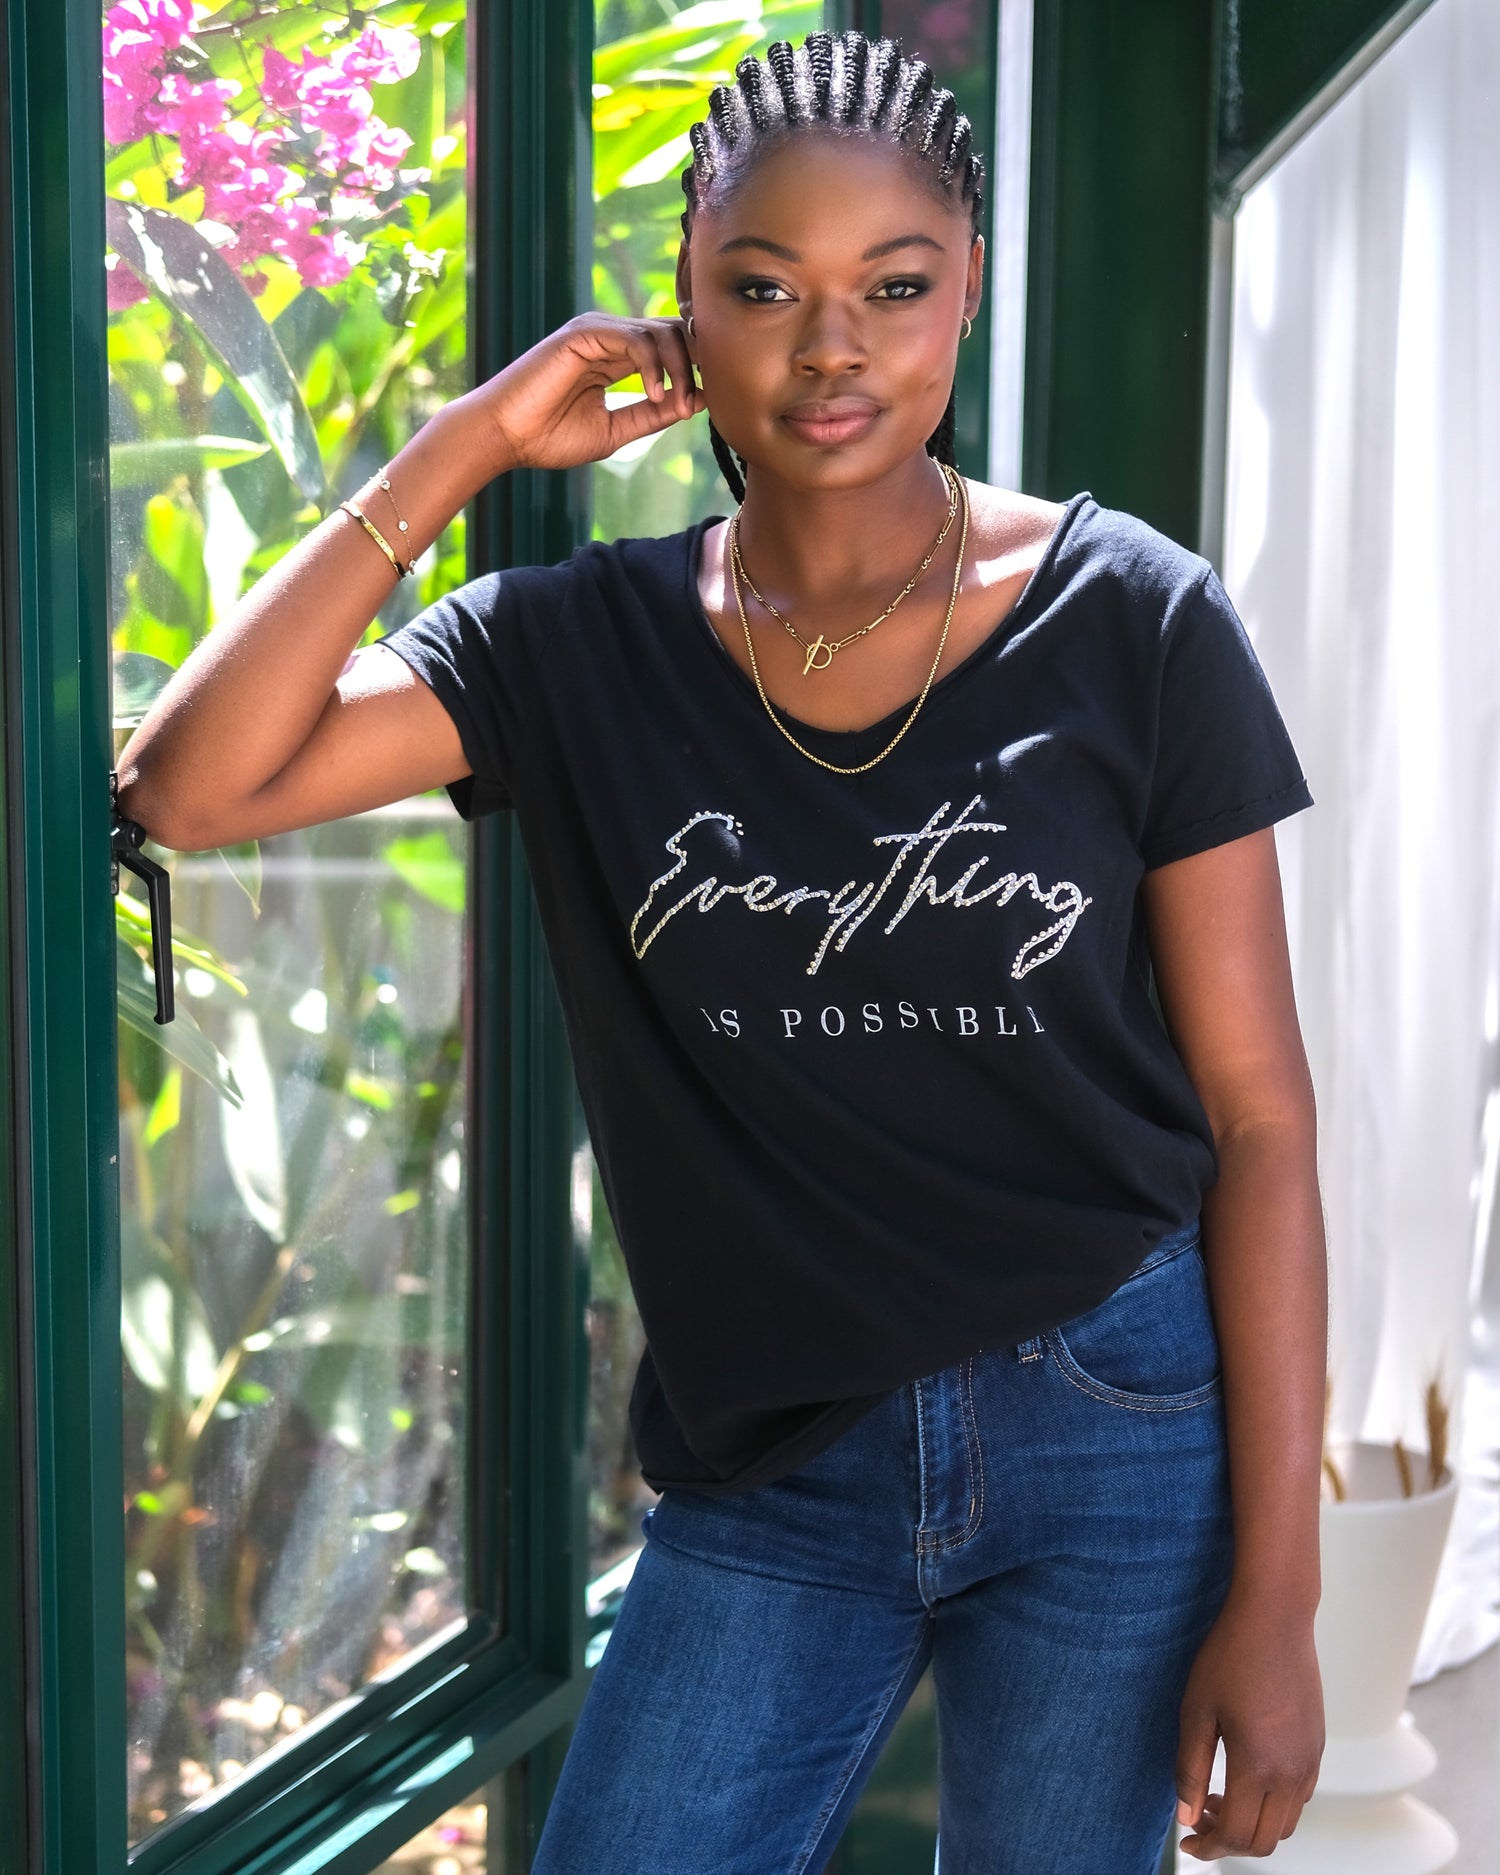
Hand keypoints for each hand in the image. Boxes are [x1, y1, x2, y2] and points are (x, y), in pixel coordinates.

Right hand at [474, 312, 704, 471]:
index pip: (671, 347)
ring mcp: (596, 331)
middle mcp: (609, 338)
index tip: (711, 400)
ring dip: (678, 368)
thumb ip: (652, 414)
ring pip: (660, 331)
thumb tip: (696, 401)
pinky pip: (635, 338)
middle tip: (696, 402)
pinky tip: (655, 394)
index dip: (696, 368)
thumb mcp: (616, 431)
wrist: (505, 438)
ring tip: (675, 404)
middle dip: (694, 365)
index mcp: (616, 357)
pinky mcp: (584, 333)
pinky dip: (653, 365)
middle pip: (673, 333)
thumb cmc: (550, 437)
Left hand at [1175, 1591, 1324, 1859]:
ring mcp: (1310, 1761)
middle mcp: (1291, 1773)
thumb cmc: (1229, 1657)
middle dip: (1229, 1842)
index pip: (1236, 1835)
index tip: (1187, 1841)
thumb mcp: (1196, 1711)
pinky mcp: (1317, 1746)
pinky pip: (1299, 1797)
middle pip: (1265, 1840)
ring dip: (1253, 1824)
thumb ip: (1189, 1769)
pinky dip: (1273, 1805)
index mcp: (1257, 1766)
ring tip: (1218, 1796)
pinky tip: (1247, 1775)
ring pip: (1285, 1823)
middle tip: (1199, 1818)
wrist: (1276, 1618)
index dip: (1209, 1847)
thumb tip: (1186, 1818)